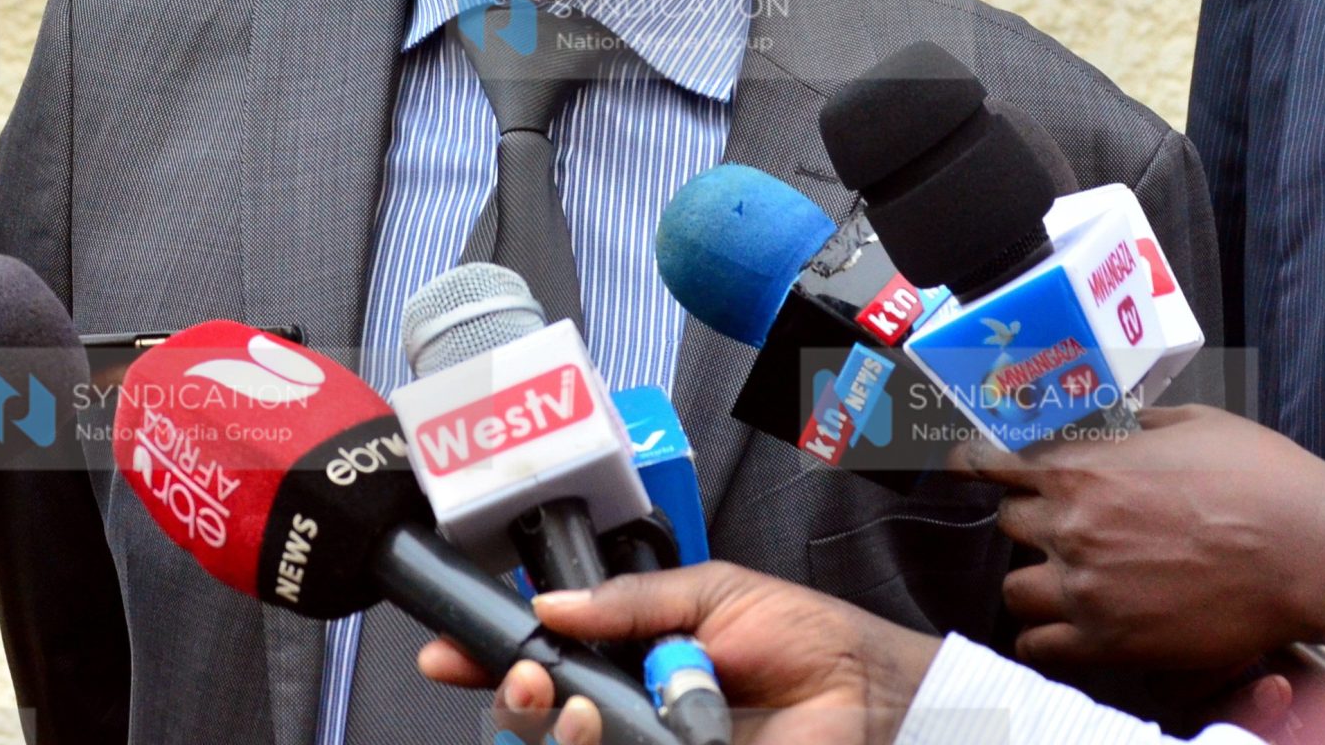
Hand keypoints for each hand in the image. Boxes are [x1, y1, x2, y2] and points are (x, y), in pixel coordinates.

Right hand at [416, 563, 941, 744]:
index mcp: (630, 670)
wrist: (877, 689)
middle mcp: (632, 722)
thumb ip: (629, 600)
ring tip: (573, 710)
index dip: (490, 667)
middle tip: (525, 678)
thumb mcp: (711, 592)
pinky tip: (595, 730)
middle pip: (538, 726)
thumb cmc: (810, 638)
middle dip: (513, 702)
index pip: (543, 675)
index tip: (447, 656)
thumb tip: (547, 605)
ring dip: (551, 732)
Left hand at [958, 403, 1324, 668]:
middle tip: (1064, 526)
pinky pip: (1039, 647)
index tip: (968, 465)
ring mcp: (1085, 588)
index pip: (989, 462)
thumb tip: (1117, 422)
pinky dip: (1042, 639)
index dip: (976, 463)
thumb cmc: (1262, 482)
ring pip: (1014, 589)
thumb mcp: (1192, 423)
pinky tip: (1059, 629)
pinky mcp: (1110, 640)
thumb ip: (1136, 423)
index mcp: (1078, 468)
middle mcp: (1069, 527)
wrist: (1310, 551)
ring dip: (1035, 580)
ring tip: (1066, 579)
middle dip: (1031, 521)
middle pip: (1008, 524)